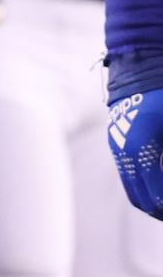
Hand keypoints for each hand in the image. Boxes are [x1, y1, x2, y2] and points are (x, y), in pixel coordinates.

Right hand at [110, 88, 162, 219]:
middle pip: (142, 200)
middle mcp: (125, 153)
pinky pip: (129, 176)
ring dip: (151, 201)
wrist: (141, 66)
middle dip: (160, 210)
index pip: (156, 197)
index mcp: (142, 151)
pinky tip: (159, 183)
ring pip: (133, 191)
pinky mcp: (117, 142)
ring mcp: (118, 148)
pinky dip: (144, 187)